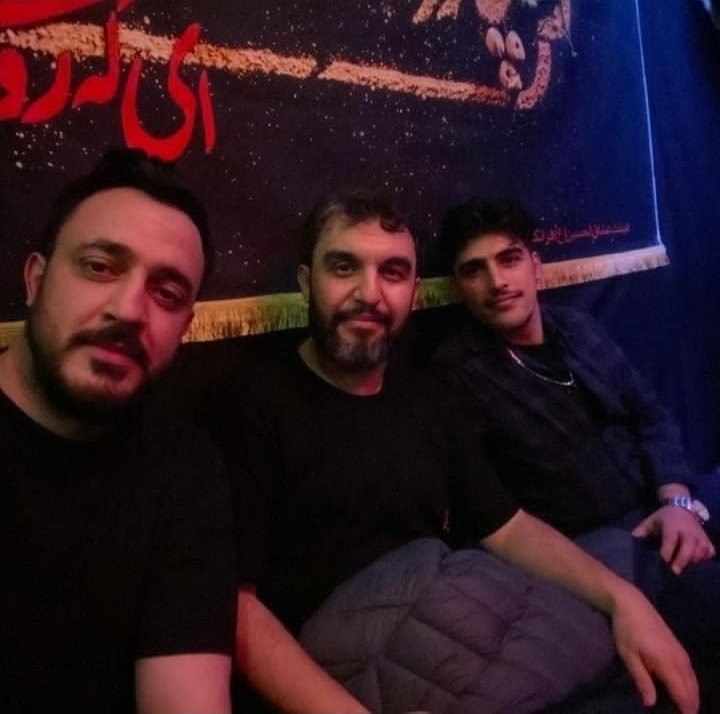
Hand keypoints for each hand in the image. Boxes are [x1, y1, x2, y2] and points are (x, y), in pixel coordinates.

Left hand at [611, 586, 698, 713]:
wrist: (631, 603)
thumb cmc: (625, 629)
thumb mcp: (628, 655)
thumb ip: (641, 679)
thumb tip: (650, 703)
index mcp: (666, 661)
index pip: (681, 691)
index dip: (685, 708)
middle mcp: (678, 657)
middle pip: (691, 687)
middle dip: (691, 704)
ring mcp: (680, 650)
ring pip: (693, 678)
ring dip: (693, 694)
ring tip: (688, 708)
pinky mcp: (678, 645)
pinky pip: (690, 669)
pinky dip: (691, 683)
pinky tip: (687, 689)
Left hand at [632, 506, 714, 573]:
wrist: (681, 508)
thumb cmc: (663, 518)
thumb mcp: (650, 522)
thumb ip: (641, 532)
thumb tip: (632, 542)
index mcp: (672, 526)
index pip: (670, 540)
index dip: (666, 552)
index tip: (662, 563)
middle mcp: (688, 531)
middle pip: (688, 547)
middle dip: (682, 560)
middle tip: (674, 572)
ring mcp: (700, 536)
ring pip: (700, 552)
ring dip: (692, 562)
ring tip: (682, 570)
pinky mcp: (708, 541)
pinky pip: (709, 553)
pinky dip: (703, 560)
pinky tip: (694, 564)